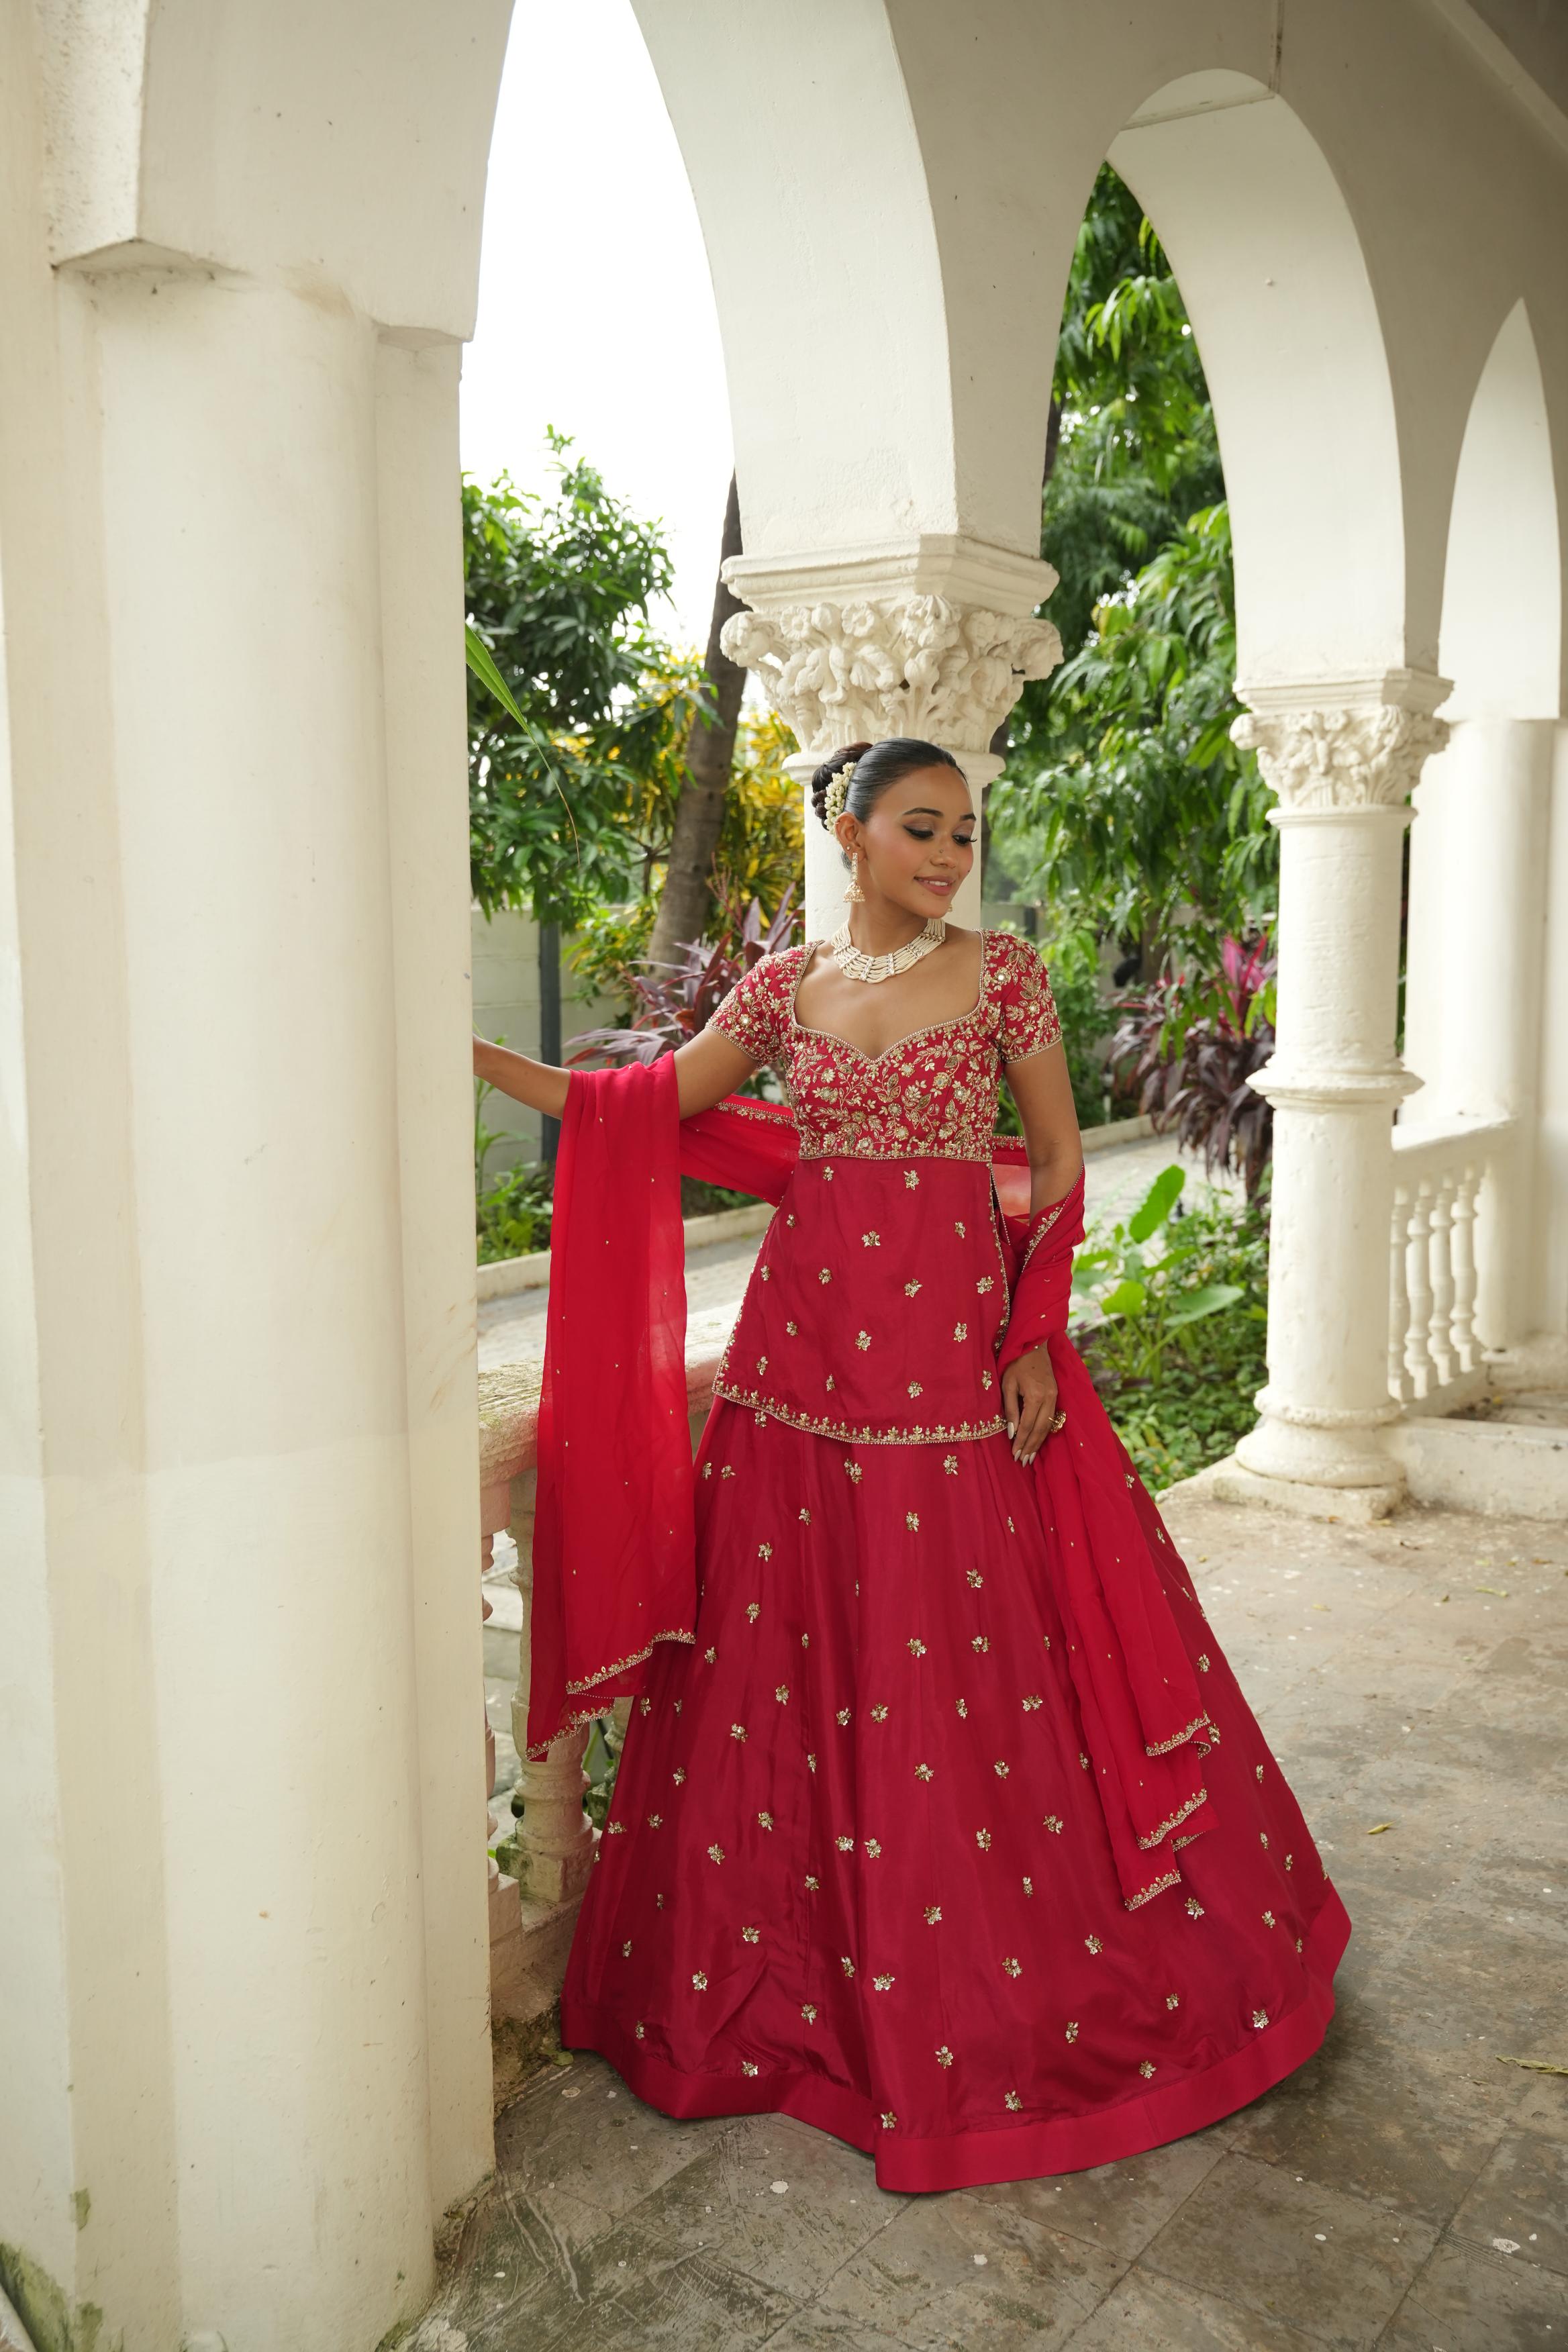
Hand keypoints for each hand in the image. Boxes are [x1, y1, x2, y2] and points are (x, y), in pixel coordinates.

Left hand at [1001, 1340, 1059, 1466]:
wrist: (1034, 1344)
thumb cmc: (1015, 1363)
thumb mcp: (1007, 1384)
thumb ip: (1010, 1409)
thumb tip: (1012, 1433)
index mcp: (1036, 1395)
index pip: (1027, 1425)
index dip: (1021, 1442)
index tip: (1014, 1455)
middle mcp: (1049, 1398)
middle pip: (1040, 1430)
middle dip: (1031, 1447)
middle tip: (1022, 1462)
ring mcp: (1055, 1397)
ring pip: (1048, 1426)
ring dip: (1039, 1442)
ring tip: (1030, 1456)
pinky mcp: (1056, 1395)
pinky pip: (1051, 1418)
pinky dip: (1044, 1432)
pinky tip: (1038, 1440)